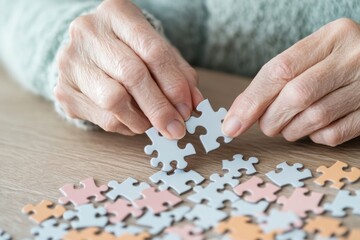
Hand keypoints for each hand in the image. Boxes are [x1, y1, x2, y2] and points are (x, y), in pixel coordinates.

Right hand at [55, 0, 202, 138]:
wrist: (88, 51)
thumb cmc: (129, 50)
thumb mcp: (157, 51)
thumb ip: (179, 74)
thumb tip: (194, 105)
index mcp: (117, 13)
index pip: (153, 51)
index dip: (174, 84)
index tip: (187, 109)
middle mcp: (89, 32)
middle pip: (132, 75)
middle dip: (159, 108)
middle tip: (176, 128)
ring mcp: (71, 61)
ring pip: (114, 100)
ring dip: (142, 120)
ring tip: (153, 123)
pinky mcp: (64, 91)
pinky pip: (103, 118)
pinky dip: (126, 125)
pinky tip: (134, 121)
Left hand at [223, 18, 359, 145]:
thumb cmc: (336, 61)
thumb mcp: (311, 55)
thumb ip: (278, 77)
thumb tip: (239, 113)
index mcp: (332, 36)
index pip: (280, 70)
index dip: (252, 100)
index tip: (232, 123)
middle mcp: (353, 57)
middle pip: (296, 95)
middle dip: (271, 118)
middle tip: (265, 125)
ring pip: (315, 117)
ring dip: (291, 130)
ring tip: (287, 126)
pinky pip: (334, 134)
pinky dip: (314, 137)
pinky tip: (312, 129)